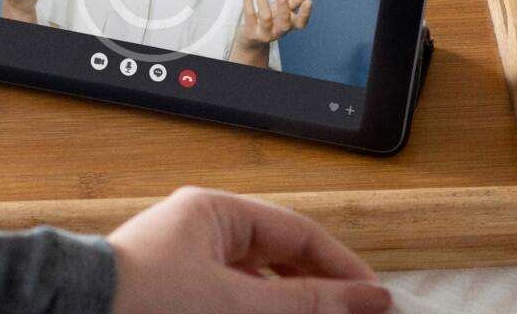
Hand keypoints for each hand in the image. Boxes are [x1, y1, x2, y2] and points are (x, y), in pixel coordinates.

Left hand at [108, 186, 390, 313]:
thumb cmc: (140, 301)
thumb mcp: (236, 303)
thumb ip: (304, 303)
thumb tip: (366, 299)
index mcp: (215, 213)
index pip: (296, 232)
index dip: (341, 267)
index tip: (376, 301)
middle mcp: (200, 232)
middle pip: (278, 258)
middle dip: (316, 293)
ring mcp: (186, 265)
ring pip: (256, 285)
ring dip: (288, 307)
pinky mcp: (174, 295)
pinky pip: (230, 301)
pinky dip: (256, 313)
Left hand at [230, 0, 312, 65]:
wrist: (251, 41)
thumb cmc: (270, 22)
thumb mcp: (282, 11)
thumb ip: (294, 1)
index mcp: (289, 26)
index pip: (301, 23)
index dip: (305, 13)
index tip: (309, 1)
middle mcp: (278, 32)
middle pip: (284, 23)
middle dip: (284, 9)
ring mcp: (264, 33)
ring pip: (265, 17)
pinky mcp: (250, 32)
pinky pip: (249, 14)